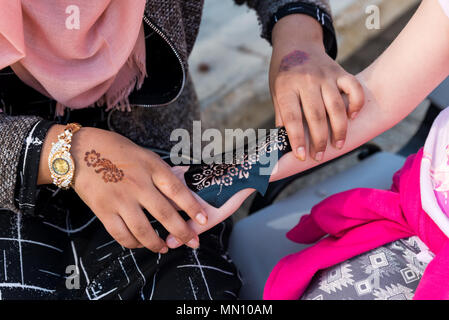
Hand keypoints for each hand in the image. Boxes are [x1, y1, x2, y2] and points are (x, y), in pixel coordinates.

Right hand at [38, 125, 207, 252]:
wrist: (79, 150)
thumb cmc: (116, 150)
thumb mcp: (144, 155)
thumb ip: (162, 173)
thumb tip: (182, 187)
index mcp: (151, 167)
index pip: (177, 191)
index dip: (192, 207)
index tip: (204, 219)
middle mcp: (138, 184)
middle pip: (165, 214)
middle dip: (183, 232)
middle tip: (193, 242)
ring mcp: (120, 199)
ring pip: (143, 230)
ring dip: (157, 243)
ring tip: (164, 247)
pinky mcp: (103, 210)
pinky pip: (121, 234)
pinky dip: (133, 243)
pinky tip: (141, 244)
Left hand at [270, 14, 363, 160]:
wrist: (296, 42)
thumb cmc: (284, 74)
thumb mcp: (275, 92)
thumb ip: (282, 115)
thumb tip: (286, 141)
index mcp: (286, 87)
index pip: (292, 118)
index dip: (297, 139)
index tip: (301, 156)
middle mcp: (307, 81)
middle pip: (316, 115)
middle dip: (319, 140)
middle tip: (319, 156)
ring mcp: (325, 76)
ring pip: (336, 106)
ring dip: (339, 129)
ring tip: (338, 145)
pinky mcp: (340, 72)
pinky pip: (353, 88)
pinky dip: (356, 104)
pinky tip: (353, 117)